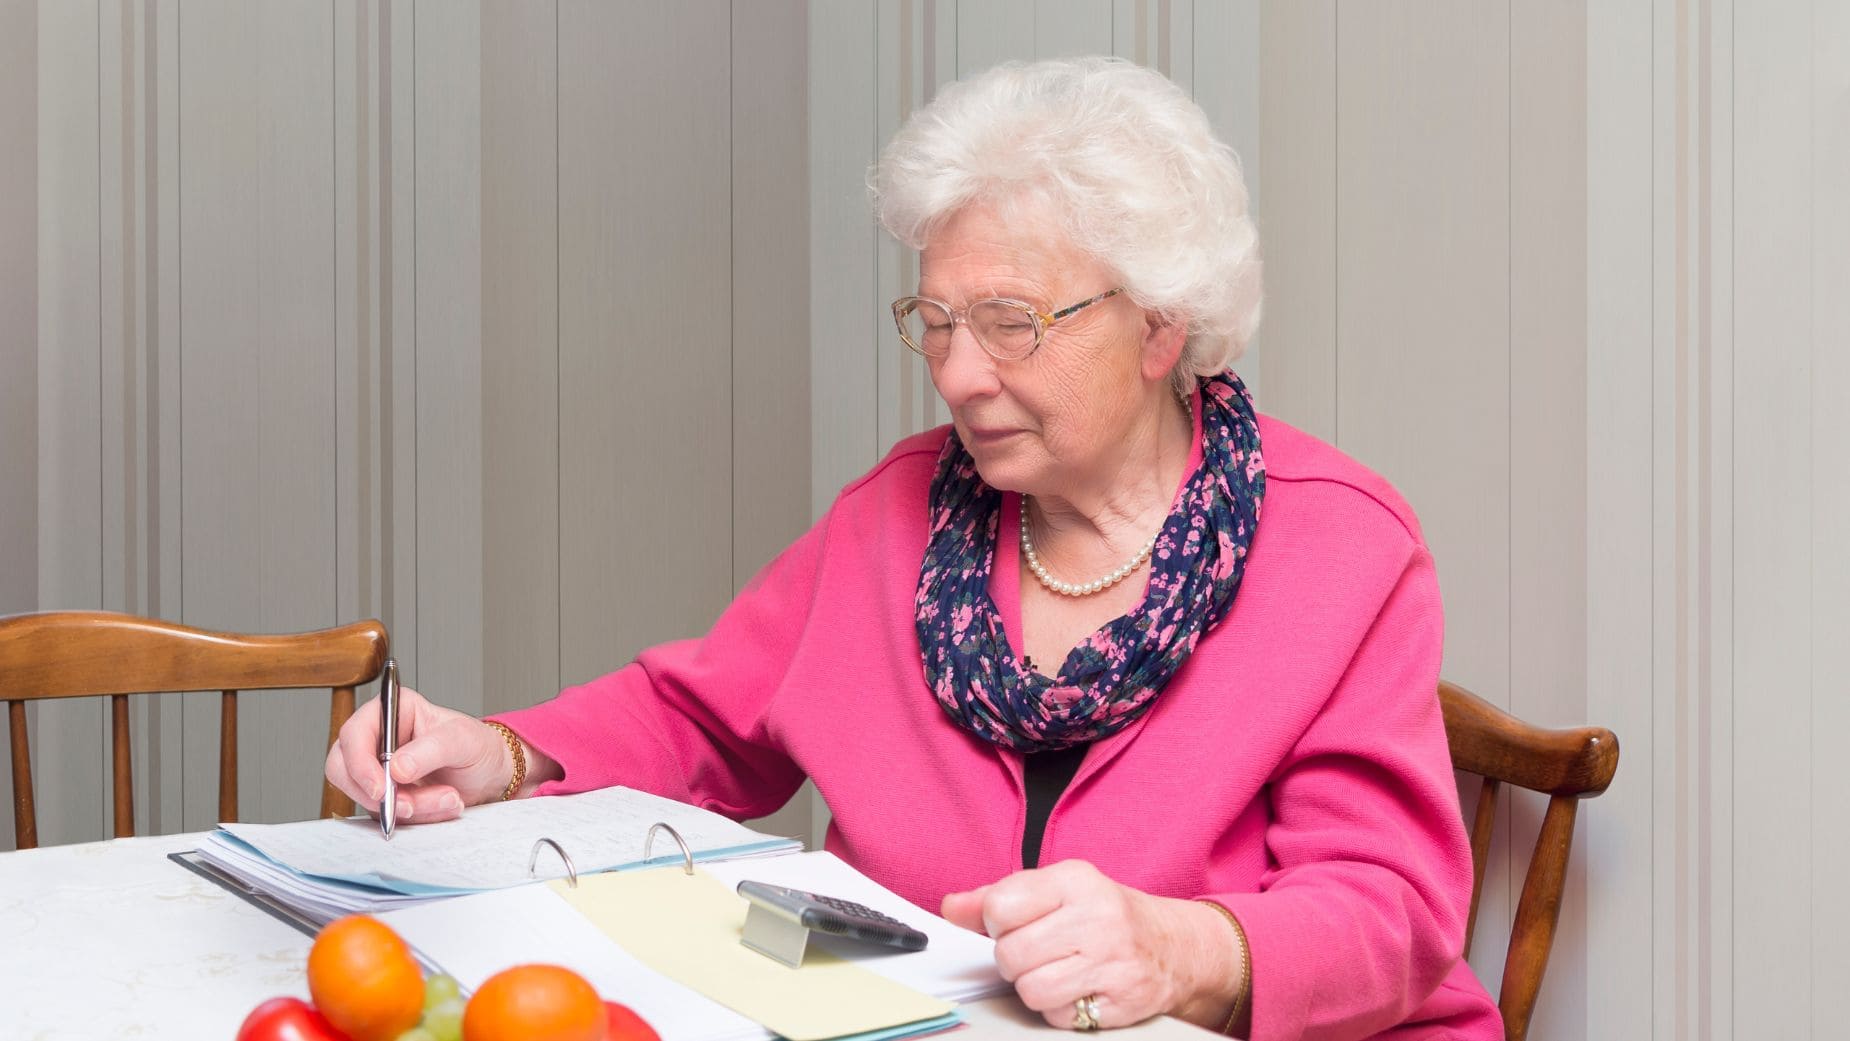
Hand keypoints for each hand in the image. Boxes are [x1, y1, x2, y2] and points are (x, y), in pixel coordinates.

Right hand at [323, 686, 517, 823]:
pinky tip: (442, 806)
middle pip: (344, 770)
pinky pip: (384, 814)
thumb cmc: (478, 746)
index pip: (353, 734)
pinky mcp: (386, 795)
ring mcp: (378, 769)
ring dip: (407, 807)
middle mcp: (379, 739)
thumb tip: (397, 768)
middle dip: (377, 794)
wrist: (492, 774)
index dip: (359, 763)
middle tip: (410, 805)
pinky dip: (414, 818)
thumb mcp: (463, 740)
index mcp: (393, 711)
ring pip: (366, 797)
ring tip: (447, 799)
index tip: (380, 788)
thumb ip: (430, 750)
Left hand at [941, 860, 1242, 1030]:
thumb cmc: (1104, 915)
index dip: (997, 923)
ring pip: (1031, 990)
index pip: (1000, 907)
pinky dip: (1061, 1009)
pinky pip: (1060, 1017)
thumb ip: (999, 896)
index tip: (1014, 923)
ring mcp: (1113, 962)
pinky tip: (1078, 989)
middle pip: (1010, 955)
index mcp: (1075, 881)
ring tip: (1056, 971)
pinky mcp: (1122, 1002)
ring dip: (1035, 987)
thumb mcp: (1055, 890)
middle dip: (1014, 959)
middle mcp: (1097, 918)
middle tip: (1038, 951)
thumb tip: (952, 907)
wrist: (1171, 947)